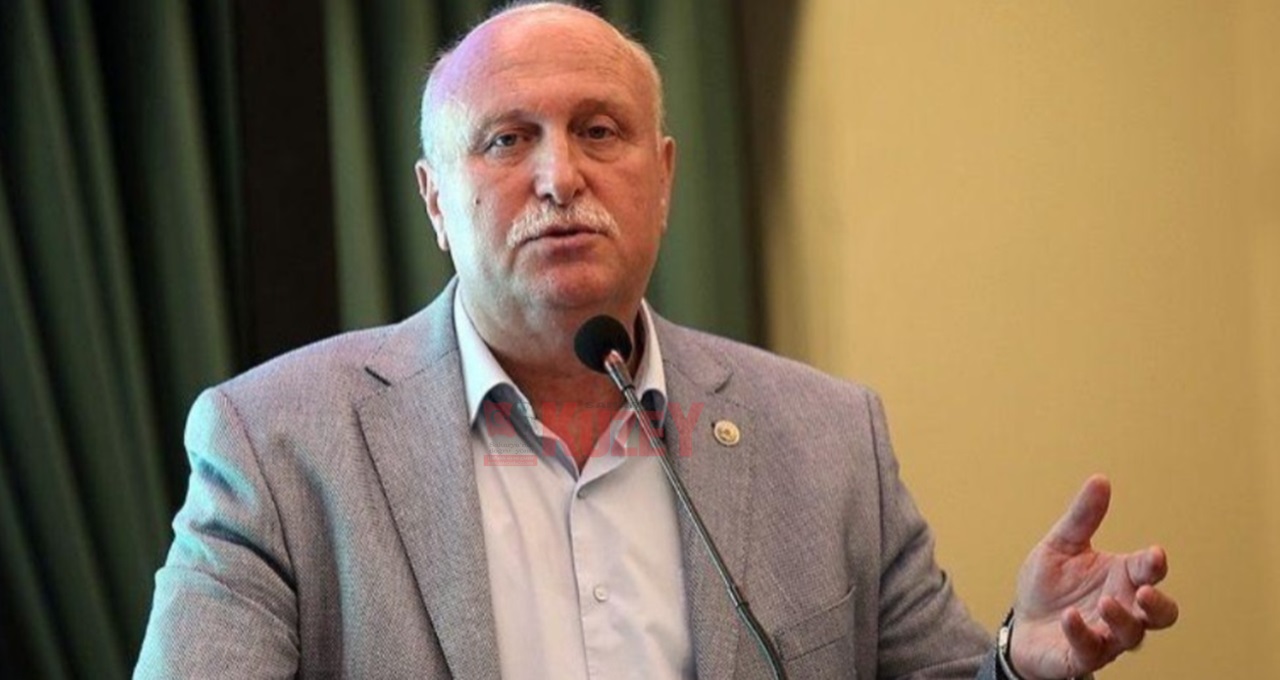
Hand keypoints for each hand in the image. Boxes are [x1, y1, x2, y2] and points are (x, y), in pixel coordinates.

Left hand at [1009, 475, 1178, 678]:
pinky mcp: (1081, 656)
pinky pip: (1090, 651)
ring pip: (1132, 636)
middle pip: (1161, 614)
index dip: (1155, 565)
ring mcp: (1105, 636)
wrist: (1020, 625)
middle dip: (1159, 605)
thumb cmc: (1049, 587)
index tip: (1155, 554)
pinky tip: (1070, 618)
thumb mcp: (1061, 545)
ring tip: (1106, 603)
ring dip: (1122, 620)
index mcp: (1122, 578)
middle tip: (1144, 591)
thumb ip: (1082, 517)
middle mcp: (1121, 609)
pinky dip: (1083, 634)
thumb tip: (1100, 480)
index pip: (1150, 572)